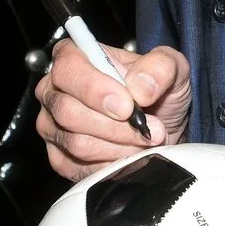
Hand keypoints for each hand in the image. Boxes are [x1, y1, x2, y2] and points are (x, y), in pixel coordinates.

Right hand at [34, 40, 191, 179]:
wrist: (161, 127)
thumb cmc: (158, 92)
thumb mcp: (172, 68)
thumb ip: (160, 66)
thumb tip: (140, 86)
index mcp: (73, 57)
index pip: (68, 69)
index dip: (95, 89)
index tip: (127, 106)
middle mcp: (55, 90)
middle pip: (69, 112)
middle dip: (116, 126)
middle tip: (148, 128)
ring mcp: (52, 126)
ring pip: (77, 143)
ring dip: (119, 146)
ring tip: (144, 140)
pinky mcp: (59, 158)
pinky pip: (79, 168)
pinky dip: (111, 165)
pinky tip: (129, 154)